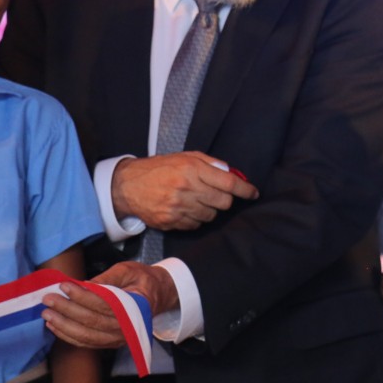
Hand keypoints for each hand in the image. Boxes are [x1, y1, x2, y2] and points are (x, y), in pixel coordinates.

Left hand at [42, 262, 178, 348]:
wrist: (157, 295)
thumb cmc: (142, 280)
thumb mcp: (129, 270)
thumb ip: (109, 277)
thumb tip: (84, 284)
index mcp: (135, 307)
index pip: (103, 304)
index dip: (82, 296)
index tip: (64, 286)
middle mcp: (126, 327)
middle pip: (91, 321)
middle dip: (67, 310)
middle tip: (49, 299)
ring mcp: (118, 338)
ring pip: (86, 335)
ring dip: (63, 326)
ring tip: (47, 313)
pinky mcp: (109, 342)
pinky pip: (86, 343)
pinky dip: (67, 336)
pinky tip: (54, 326)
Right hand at [113, 152, 258, 230]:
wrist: (128, 185)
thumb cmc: (161, 168)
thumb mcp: (186, 157)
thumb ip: (212, 164)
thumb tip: (234, 174)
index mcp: (192, 169)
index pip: (229, 183)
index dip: (246, 190)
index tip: (253, 193)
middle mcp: (186, 188)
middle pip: (224, 202)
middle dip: (225, 199)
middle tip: (217, 195)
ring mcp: (178, 207)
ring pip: (211, 216)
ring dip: (210, 209)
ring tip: (198, 200)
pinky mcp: (170, 221)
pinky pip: (196, 225)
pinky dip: (197, 219)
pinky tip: (187, 209)